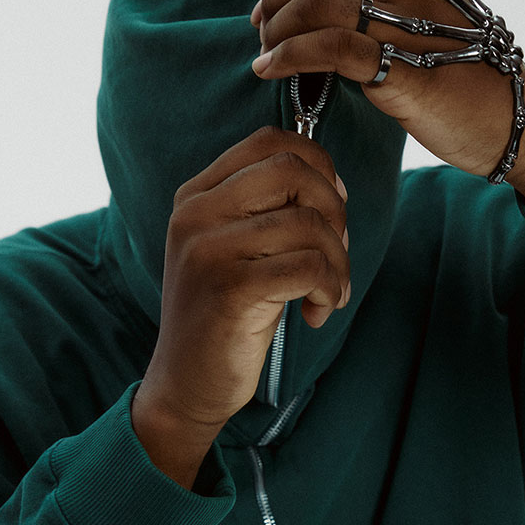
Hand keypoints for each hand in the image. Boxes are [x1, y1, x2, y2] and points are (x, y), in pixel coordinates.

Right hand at [132, 128, 349, 483]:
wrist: (186, 384)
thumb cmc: (226, 316)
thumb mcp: (238, 250)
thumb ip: (268, 210)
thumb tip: (334, 183)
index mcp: (196, 196)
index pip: (270, 141)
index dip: (319, 166)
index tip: (331, 210)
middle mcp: (195, 214)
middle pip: (293, 171)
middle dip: (335, 211)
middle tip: (335, 254)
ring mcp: (207, 249)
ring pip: (309, 224)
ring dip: (338, 263)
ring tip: (328, 294)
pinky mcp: (229, 289)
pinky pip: (309, 266)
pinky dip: (330, 289)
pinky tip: (317, 312)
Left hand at [251, 0, 518, 178]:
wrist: (518, 123)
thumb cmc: (470, 86)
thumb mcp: (428, 35)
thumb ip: (385, 20)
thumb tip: (329, 27)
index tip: (268, 12)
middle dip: (277, 3)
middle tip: (260, 35)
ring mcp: (410, 24)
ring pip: (319, 7)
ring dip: (277, 33)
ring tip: (263, 59)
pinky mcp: (405, 67)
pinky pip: (333, 48)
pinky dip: (290, 56)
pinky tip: (271, 71)